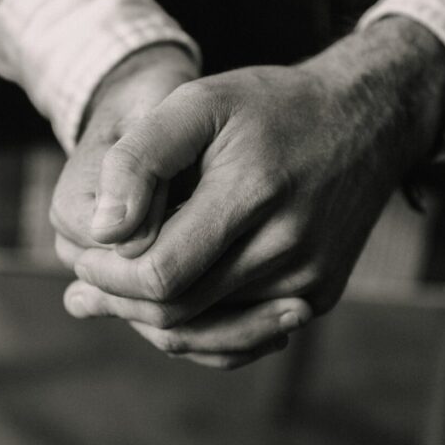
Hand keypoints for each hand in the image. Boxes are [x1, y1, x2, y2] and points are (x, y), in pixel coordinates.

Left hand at [66, 18, 444, 364]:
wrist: (364, 122)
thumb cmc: (271, 108)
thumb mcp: (198, 104)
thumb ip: (140, 160)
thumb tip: (101, 230)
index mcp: (253, 194)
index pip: (159, 273)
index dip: (107, 275)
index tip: (80, 257)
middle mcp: (289, 247)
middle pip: (179, 311)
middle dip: (119, 303)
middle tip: (81, 292)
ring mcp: (310, 280)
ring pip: (207, 333)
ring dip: (151, 321)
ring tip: (107, 303)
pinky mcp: (319, 294)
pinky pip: (245, 340)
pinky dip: (196, 333)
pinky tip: (163, 314)